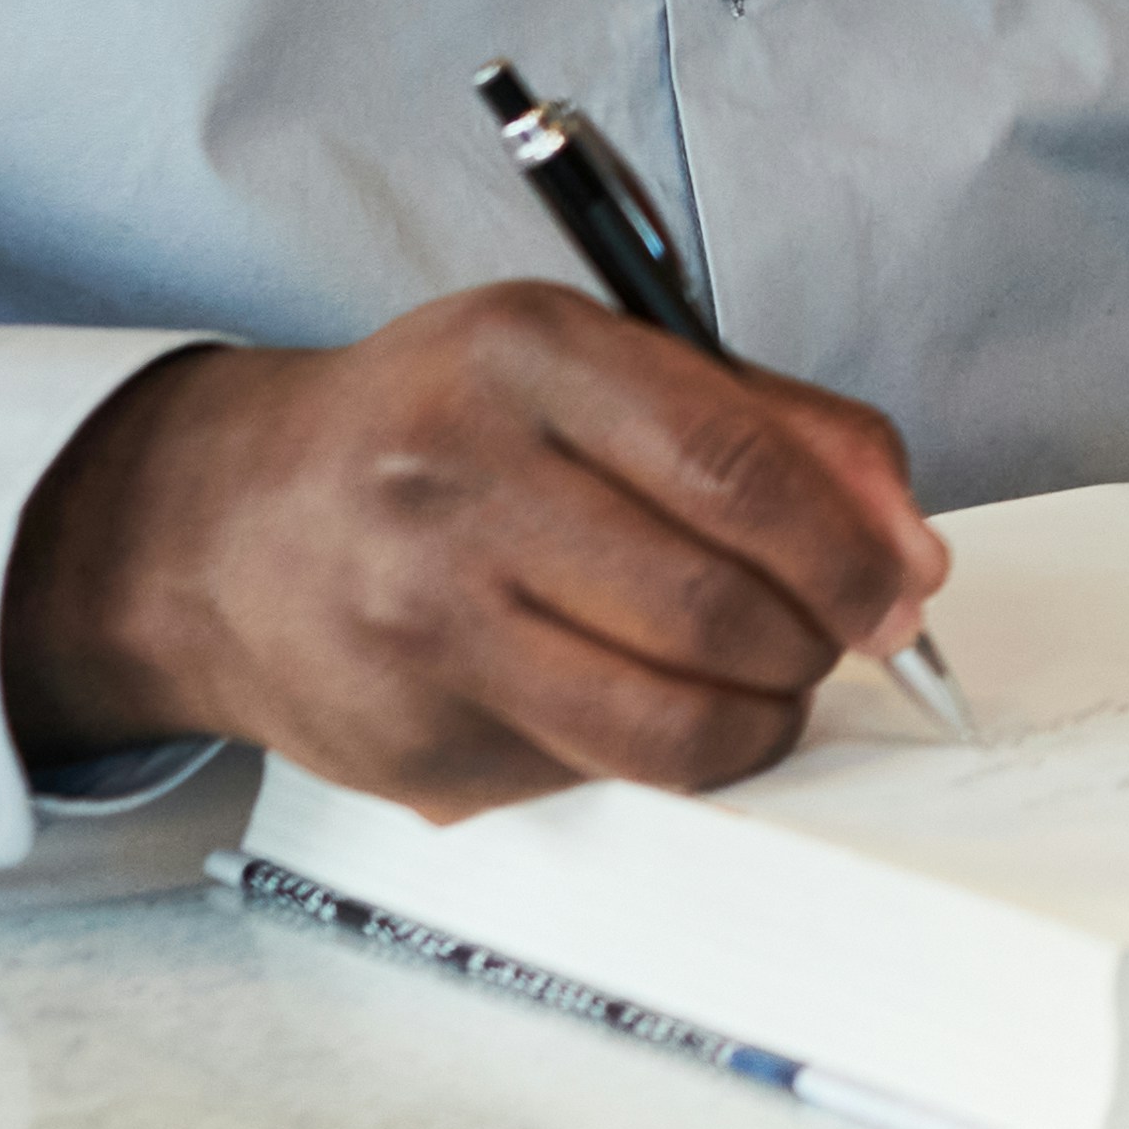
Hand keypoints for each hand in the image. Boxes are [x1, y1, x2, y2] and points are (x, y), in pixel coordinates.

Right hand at [0, 290, 953, 816]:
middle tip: (839, 640)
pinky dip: (660, 751)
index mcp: (524, 355)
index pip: (734, 463)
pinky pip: (595, 772)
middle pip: (713, 602)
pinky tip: (645, 702)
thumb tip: (909, 545)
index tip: (903, 587)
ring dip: (759, 719)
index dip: (848, 544)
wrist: (220, 527)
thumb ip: (775, 426)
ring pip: (665, 719)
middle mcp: (458, 481)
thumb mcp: (596, 361)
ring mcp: (423, 620)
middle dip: (817, 640)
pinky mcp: (414, 738)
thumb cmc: (437, 428)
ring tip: (765, 686)